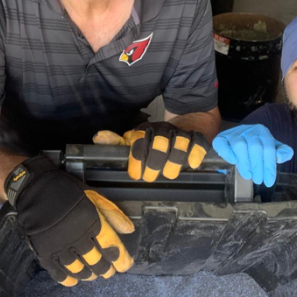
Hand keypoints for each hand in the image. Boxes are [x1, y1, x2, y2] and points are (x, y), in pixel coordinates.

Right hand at [6, 155, 133, 286]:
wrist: (35, 188)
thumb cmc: (66, 191)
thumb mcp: (93, 196)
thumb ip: (112, 213)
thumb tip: (129, 230)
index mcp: (92, 221)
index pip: (111, 246)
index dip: (120, 258)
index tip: (125, 265)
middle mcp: (77, 236)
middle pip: (96, 261)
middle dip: (104, 269)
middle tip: (108, 272)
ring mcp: (60, 246)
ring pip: (78, 269)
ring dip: (88, 275)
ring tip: (92, 275)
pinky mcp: (44, 251)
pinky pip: (57, 272)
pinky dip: (67, 279)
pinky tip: (73, 280)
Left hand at [94, 122, 208, 181]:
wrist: (188, 119)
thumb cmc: (156, 137)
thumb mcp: (136, 138)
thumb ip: (118, 141)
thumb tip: (98, 138)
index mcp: (147, 130)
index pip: (140, 141)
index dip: (137, 159)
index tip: (135, 174)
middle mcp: (163, 130)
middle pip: (159, 143)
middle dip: (155, 163)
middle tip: (151, 177)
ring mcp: (181, 133)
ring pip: (179, 143)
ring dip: (174, 160)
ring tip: (170, 174)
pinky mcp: (198, 137)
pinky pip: (198, 143)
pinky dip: (195, 153)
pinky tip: (192, 164)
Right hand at [211, 124, 293, 187]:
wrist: (237, 137)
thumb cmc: (256, 145)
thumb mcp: (271, 147)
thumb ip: (283, 151)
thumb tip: (280, 157)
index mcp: (262, 132)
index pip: (268, 148)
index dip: (269, 166)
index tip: (269, 181)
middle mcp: (248, 130)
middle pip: (255, 147)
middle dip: (258, 166)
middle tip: (258, 180)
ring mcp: (233, 134)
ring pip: (239, 145)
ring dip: (245, 163)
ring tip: (248, 176)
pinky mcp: (221, 138)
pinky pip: (222, 144)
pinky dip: (227, 153)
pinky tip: (233, 162)